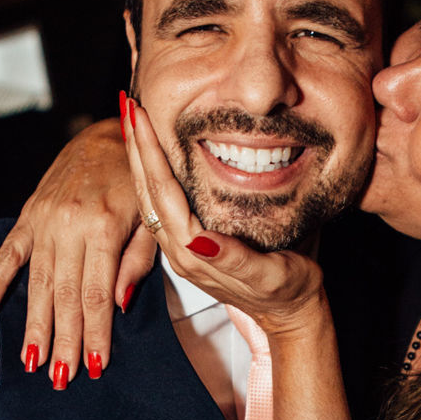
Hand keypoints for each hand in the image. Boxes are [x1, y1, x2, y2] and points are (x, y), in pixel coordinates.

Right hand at [0, 115, 155, 383]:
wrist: (109, 132)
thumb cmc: (139, 179)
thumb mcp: (153, 215)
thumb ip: (137, 259)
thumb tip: (117, 304)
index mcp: (103, 227)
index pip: (97, 294)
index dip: (95, 333)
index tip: (94, 367)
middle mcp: (68, 225)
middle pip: (64, 296)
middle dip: (63, 340)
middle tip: (60, 378)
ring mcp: (44, 220)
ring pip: (37, 282)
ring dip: (33, 325)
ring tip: (30, 362)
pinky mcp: (29, 214)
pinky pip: (8, 253)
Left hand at [125, 97, 324, 335]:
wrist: (293, 314)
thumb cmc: (290, 291)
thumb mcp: (269, 275)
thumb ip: (234, 259)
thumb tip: (199, 240)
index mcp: (194, 253)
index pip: (162, 193)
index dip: (150, 153)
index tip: (139, 116)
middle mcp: (181, 251)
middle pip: (147, 192)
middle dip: (136, 148)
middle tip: (127, 105)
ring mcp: (184, 249)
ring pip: (150, 198)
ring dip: (140, 159)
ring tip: (132, 123)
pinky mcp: (191, 246)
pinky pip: (163, 206)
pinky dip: (153, 175)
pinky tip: (154, 156)